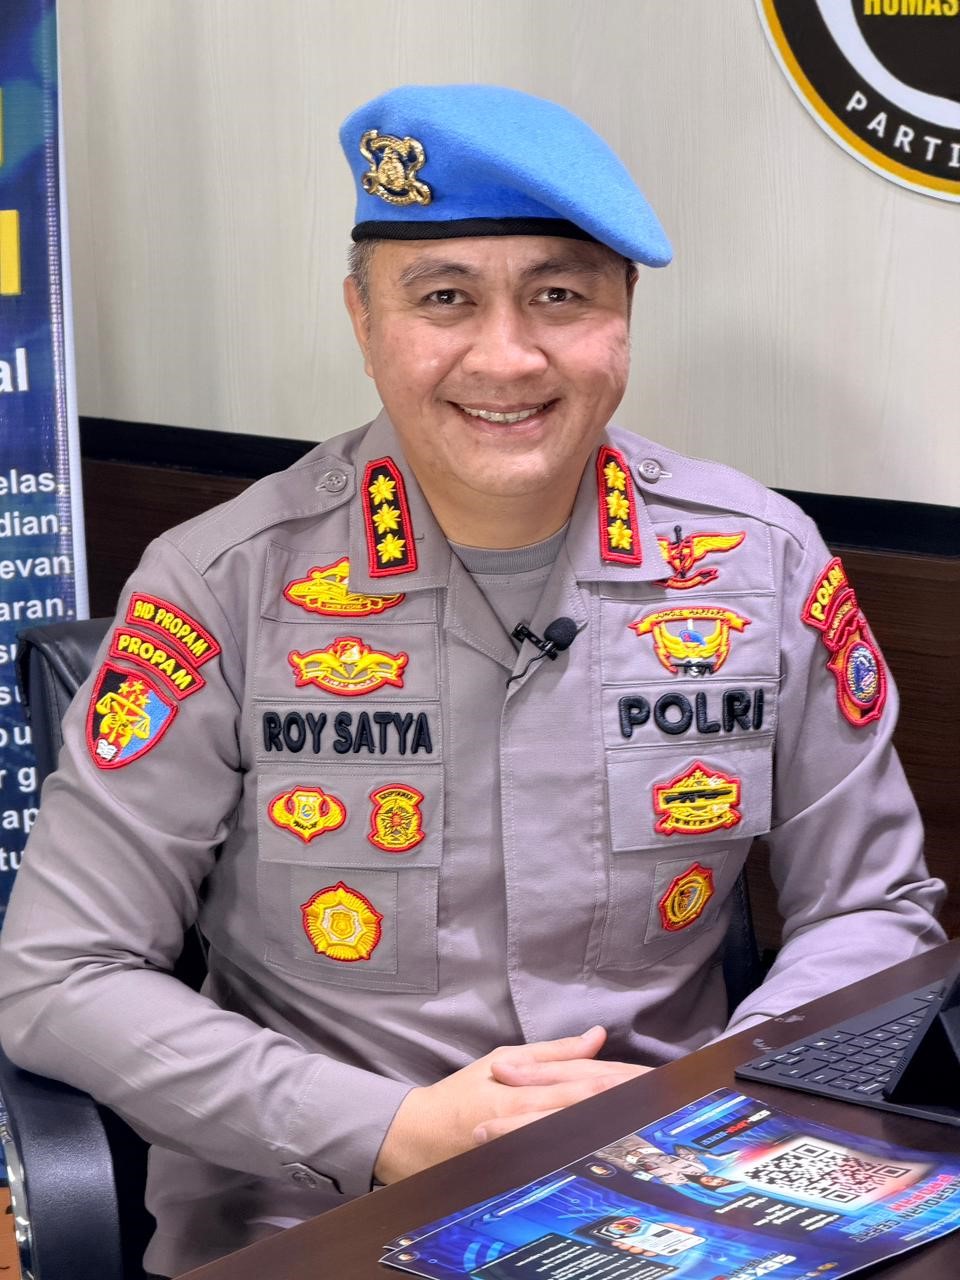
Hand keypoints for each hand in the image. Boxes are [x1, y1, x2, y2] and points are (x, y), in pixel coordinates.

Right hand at [374, 1026, 649, 1182]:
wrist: (415, 1139)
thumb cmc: (461, 1095)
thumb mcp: (501, 1060)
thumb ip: (553, 1053)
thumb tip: (596, 1035)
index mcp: (521, 1091)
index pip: (580, 1083)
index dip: (619, 1080)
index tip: (653, 1077)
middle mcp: (524, 1122)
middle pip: (585, 1113)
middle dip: (625, 1105)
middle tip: (665, 1100)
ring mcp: (521, 1152)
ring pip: (576, 1139)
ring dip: (613, 1130)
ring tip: (650, 1124)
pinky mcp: (519, 1171)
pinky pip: (560, 1162)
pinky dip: (589, 1153)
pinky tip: (615, 1152)